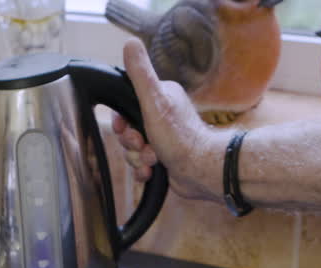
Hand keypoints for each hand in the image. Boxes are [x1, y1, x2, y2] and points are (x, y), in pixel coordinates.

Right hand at [114, 39, 227, 201]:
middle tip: (141, 144)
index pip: (126, 105)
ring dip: (138, 158)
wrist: (200, 172)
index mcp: (161, 97)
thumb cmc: (180, 137)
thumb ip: (140, 74)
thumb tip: (129, 43)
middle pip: (128, 129)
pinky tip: (152, 171)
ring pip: (133, 149)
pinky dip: (143, 169)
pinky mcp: (164, 158)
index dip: (121, 120)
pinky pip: (142, 164)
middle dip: (131, 142)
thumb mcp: (154, 101)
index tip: (124, 127)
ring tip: (153, 159)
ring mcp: (163, 138)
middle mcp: (163, 116)